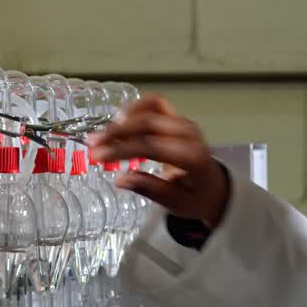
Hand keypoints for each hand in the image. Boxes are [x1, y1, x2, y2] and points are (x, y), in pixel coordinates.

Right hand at [88, 95, 229, 226]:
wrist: (214, 188)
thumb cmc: (195, 197)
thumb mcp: (175, 202)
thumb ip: (149, 188)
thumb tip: (120, 180)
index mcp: (191, 156)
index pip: (151, 146)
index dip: (122, 149)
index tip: (97, 156)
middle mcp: (189, 134)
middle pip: (147, 123)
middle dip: (116, 133)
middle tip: (92, 144)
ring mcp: (184, 122)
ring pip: (149, 110)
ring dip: (123, 120)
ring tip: (102, 135)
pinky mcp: (178, 118)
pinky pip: (155, 103)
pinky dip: (136, 107)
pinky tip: (119, 120)